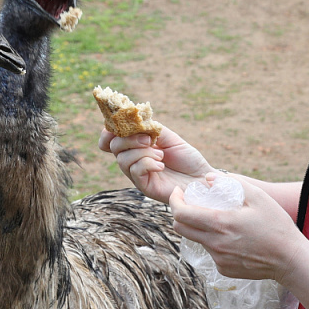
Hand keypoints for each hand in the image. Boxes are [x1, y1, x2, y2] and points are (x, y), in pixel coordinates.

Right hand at [98, 125, 212, 203]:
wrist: (201, 179)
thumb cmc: (188, 159)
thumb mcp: (169, 138)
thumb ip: (151, 129)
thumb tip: (136, 122)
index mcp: (136, 146)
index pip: (110, 140)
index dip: (107, 132)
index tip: (117, 126)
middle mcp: (133, 160)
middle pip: (114, 146)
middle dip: (129, 139)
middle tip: (148, 140)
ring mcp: (137, 174)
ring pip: (123, 159)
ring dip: (142, 153)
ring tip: (161, 156)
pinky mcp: (144, 186)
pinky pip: (135, 171)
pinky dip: (147, 164)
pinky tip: (161, 165)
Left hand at [169, 176, 303, 283]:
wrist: (290, 260)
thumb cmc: (276, 225)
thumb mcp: (259, 197)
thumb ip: (232, 183)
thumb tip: (208, 177)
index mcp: (220, 224)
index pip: (181, 213)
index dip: (174, 201)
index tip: (177, 192)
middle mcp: (215, 243)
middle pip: (180, 228)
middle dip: (179, 213)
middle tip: (189, 203)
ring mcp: (218, 258)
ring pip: (196, 239)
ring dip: (199, 227)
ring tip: (217, 219)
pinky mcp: (223, 269)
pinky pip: (210, 252)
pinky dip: (214, 241)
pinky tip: (231, 237)